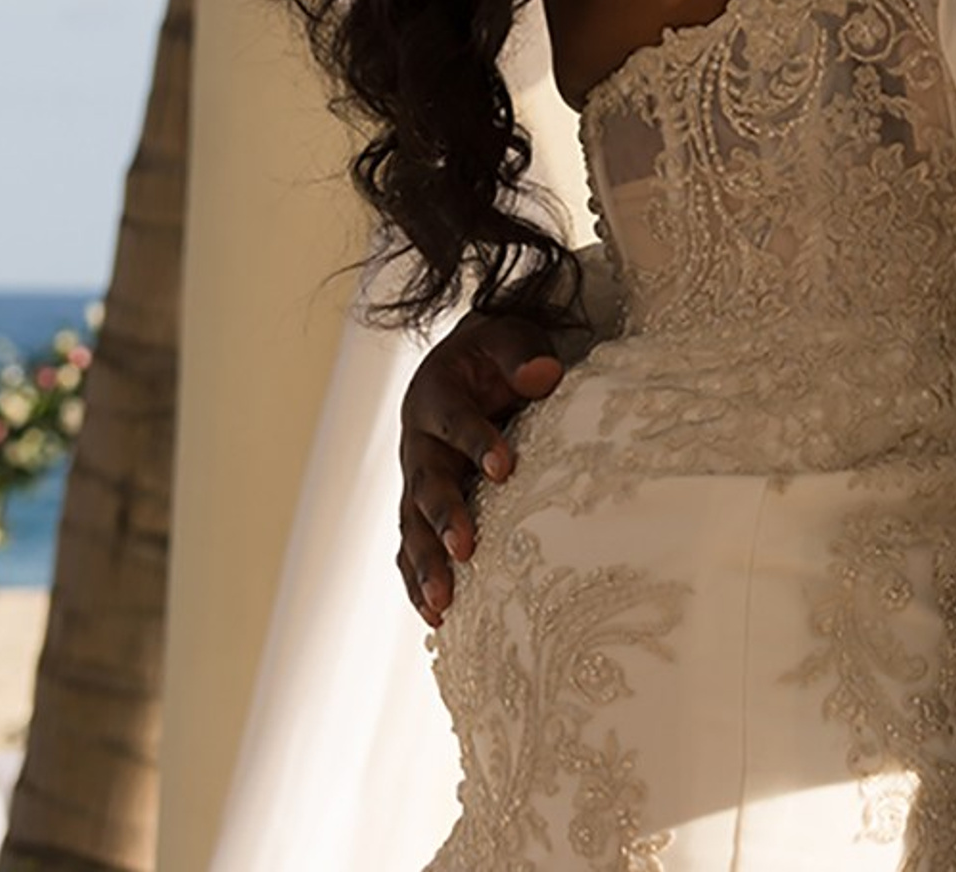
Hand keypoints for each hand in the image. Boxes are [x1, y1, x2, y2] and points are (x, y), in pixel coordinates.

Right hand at [396, 311, 565, 624]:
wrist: (467, 363)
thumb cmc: (495, 353)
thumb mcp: (509, 336)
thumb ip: (522, 354)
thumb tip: (544, 375)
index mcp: (434, 397)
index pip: (453, 420)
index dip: (476, 441)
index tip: (505, 467)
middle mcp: (417, 443)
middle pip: (425, 483)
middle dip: (444, 517)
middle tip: (465, 549)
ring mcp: (415, 480)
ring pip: (411, 527)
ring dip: (425, 565)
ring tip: (443, 603)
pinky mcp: (420, 509)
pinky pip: (411, 548)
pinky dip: (418, 581)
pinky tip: (436, 617)